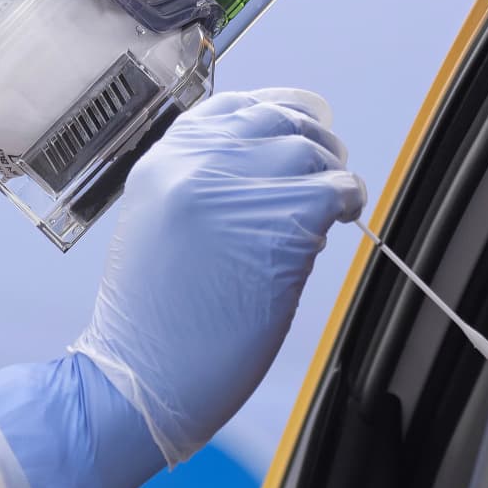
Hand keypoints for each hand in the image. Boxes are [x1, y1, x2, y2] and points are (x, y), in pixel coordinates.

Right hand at [73, 89, 365, 464]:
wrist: (138, 379)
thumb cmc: (154, 321)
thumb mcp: (159, 225)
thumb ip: (203, 186)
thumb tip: (271, 168)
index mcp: (164, 162)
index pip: (235, 107)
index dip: (278, 114)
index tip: (298, 128)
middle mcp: (195, 165)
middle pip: (278, 122)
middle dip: (312, 142)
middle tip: (328, 169)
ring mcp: (235, 191)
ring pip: (310, 152)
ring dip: (332, 174)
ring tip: (334, 201)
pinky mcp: (277, 224)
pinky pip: (335, 190)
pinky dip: (349, 200)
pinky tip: (343, 217)